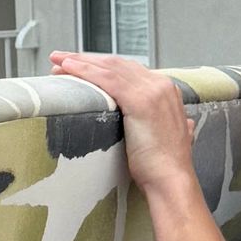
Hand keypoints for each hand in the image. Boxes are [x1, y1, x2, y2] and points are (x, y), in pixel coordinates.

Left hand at [50, 51, 194, 196]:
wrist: (171, 181)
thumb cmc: (163, 165)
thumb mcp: (171, 135)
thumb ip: (173, 123)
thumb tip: (183, 124)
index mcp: (167, 91)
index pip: (127, 69)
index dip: (100, 65)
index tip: (78, 66)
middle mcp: (161, 85)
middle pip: (116, 64)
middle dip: (86, 59)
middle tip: (60, 58)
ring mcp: (152, 91)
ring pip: (109, 68)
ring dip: (80, 62)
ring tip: (57, 61)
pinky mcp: (140, 101)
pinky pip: (107, 79)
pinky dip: (86, 71)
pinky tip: (68, 69)